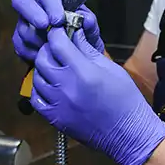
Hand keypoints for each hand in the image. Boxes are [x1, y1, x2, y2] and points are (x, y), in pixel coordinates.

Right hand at [11, 0, 103, 62]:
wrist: (77, 57)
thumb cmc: (82, 35)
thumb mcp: (90, 29)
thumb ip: (89, 22)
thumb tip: (86, 19)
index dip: (51, 5)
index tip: (59, 20)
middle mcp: (35, 4)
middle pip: (21, 0)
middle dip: (32, 13)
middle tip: (44, 26)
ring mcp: (24, 21)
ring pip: (21, 26)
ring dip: (36, 38)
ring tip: (51, 46)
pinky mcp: (19, 39)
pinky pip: (19, 44)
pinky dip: (31, 52)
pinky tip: (44, 56)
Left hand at [31, 27, 164, 164]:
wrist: (128, 133)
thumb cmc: (125, 99)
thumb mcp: (110, 67)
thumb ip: (88, 50)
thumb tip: (75, 33)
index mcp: (83, 71)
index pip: (58, 43)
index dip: (57, 33)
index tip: (60, 31)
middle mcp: (66, 86)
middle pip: (42, 58)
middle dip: (48, 49)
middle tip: (58, 48)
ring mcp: (58, 104)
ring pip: (36, 77)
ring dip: (43, 68)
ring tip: (56, 67)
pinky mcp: (55, 118)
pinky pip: (36, 98)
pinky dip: (40, 89)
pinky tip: (50, 86)